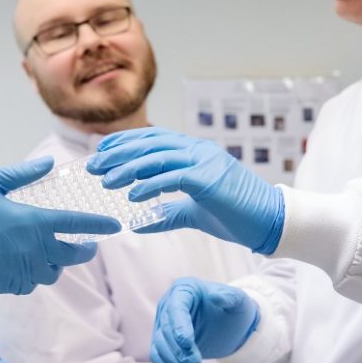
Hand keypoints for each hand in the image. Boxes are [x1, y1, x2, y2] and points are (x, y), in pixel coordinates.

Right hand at [0, 160, 107, 294]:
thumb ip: (22, 176)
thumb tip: (49, 165)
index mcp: (28, 221)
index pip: (75, 224)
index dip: (98, 225)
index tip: (114, 225)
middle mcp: (27, 250)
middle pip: (70, 256)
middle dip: (83, 250)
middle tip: (87, 244)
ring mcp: (14, 270)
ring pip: (50, 274)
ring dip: (55, 264)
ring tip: (52, 253)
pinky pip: (27, 285)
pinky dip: (33, 276)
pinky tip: (26, 265)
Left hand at [90, 130, 285, 251]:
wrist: (268, 220)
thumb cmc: (233, 215)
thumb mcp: (193, 213)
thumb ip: (168, 213)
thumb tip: (139, 222)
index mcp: (194, 153)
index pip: (154, 140)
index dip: (126, 143)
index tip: (101, 150)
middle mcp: (199, 151)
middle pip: (152, 144)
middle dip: (119, 153)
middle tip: (93, 165)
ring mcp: (206, 162)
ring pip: (159, 158)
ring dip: (129, 168)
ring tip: (106, 180)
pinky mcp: (210, 180)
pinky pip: (174, 178)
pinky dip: (150, 185)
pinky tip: (132, 195)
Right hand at [150, 278, 260, 362]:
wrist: (228, 325)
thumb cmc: (233, 310)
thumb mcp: (239, 301)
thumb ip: (230, 296)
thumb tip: (214, 295)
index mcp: (184, 289)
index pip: (176, 308)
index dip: (179, 327)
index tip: (188, 344)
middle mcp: (168, 304)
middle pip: (165, 329)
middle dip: (178, 349)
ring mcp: (162, 323)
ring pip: (159, 344)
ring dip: (174, 361)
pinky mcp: (161, 340)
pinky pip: (156, 355)